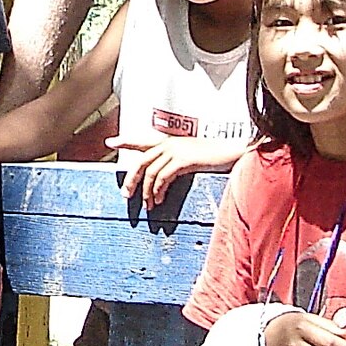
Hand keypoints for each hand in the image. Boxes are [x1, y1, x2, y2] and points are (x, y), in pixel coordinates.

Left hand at [108, 134, 235, 206]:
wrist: (234, 152)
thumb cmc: (216, 157)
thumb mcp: (192, 158)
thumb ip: (176, 164)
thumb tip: (162, 181)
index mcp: (170, 141)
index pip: (143, 140)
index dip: (126, 141)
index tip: (110, 142)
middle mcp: (170, 143)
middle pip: (141, 160)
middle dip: (131, 179)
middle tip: (125, 194)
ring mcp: (176, 150)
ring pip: (150, 172)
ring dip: (146, 191)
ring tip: (147, 205)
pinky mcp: (183, 160)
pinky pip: (163, 177)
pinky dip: (158, 191)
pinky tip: (158, 200)